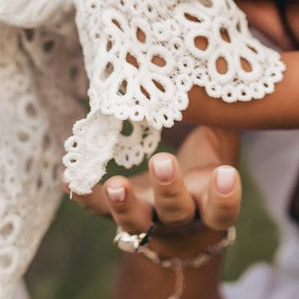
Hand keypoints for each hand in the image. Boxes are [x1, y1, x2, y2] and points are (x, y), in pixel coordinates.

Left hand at [73, 127, 241, 259]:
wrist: (182, 223)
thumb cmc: (206, 170)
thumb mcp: (219, 146)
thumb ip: (225, 118)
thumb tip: (230, 74)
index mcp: (209, 201)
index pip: (222, 208)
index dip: (226, 196)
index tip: (226, 174)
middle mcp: (180, 217)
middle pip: (176, 211)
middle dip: (169, 188)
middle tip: (161, 161)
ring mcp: (147, 219)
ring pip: (136, 222)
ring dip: (125, 203)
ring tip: (115, 184)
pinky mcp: (118, 215)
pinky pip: (98, 209)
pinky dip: (86, 196)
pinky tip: (69, 178)